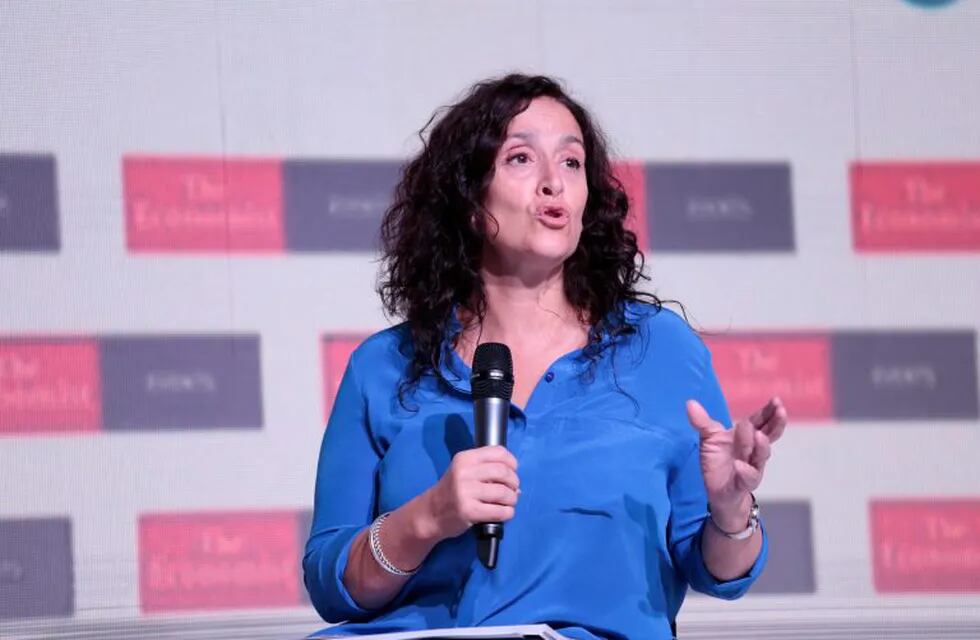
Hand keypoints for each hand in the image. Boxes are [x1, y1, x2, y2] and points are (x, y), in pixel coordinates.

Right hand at [423, 445, 520, 540]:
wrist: (431, 513)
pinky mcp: (469, 511)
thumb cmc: (451, 491)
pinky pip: (500, 511)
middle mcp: (464, 472)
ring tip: (508, 503)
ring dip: (512, 499)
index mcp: (465, 458)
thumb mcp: (463, 471)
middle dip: (514, 483)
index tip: (513, 471)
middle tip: (512, 490)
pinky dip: (508, 513)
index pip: (498, 452)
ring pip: (504, 492)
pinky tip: (504, 513)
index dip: (511, 462)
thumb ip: (486, 470)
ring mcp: (466, 492)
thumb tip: (516, 483)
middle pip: (504, 472)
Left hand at [686, 397, 786, 528]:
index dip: (769, 412)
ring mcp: (751, 467)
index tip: (777, 401)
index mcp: (747, 438)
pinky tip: (741, 465)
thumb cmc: (718, 461)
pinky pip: (748, 478)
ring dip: (760, 445)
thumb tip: (690, 403)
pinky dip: (746, 471)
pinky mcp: (743, 484)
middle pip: (768, 436)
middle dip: (775, 424)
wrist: (718, 492)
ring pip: (760, 456)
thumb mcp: (708, 439)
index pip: (760, 422)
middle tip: (780, 411)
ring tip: (758, 434)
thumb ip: (703, 422)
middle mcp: (753, 451)